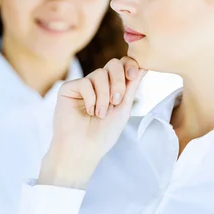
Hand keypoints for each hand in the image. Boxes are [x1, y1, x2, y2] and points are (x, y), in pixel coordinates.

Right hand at [38, 57, 145, 188]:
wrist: (83, 149)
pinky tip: (89, 111)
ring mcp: (83, 85)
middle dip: (119, 81)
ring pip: (100, 73)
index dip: (130, 66)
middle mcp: (98, 83)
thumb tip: (145, 66)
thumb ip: (132, 86)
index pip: (123, 65)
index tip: (133, 76)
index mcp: (112, 87)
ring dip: (104, 95)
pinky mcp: (68, 89)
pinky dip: (91, 98)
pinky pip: (85, 82)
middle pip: (113, 64)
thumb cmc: (104, 133)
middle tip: (116, 101)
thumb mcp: (123, 108)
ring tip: (100, 114)